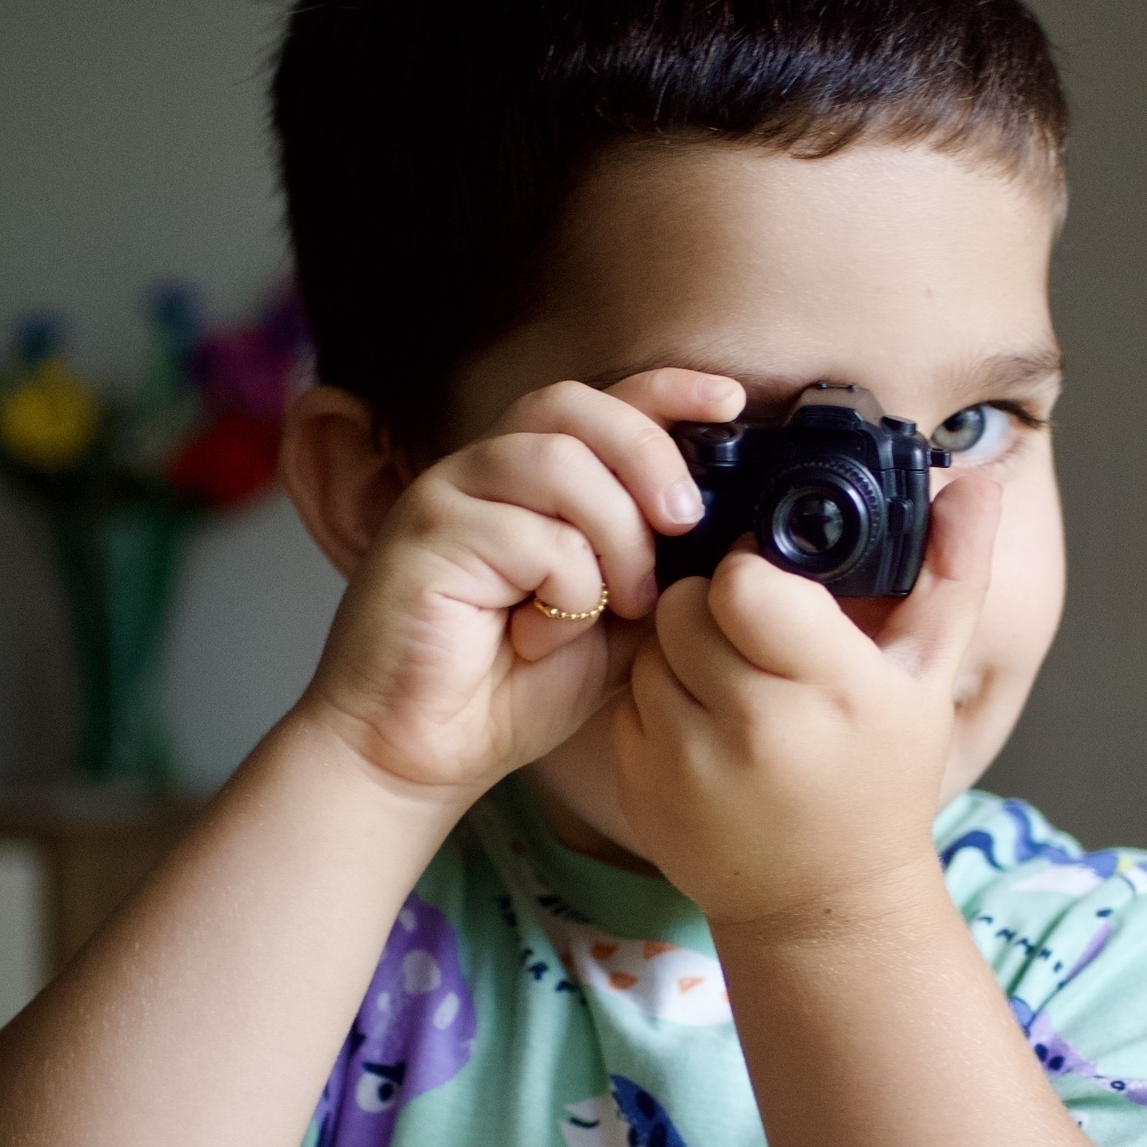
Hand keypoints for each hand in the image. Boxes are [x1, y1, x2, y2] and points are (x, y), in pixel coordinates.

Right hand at [302, 369, 743, 801]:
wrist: (415, 755)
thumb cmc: (506, 695)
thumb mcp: (612, 630)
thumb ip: (654, 571)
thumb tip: (724, 533)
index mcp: (526, 485)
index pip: (597, 402)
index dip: (666, 390)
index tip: (730, 401)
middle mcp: (483, 475)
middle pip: (575, 407)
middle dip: (648, 455)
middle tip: (684, 523)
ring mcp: (448, 497)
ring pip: (561, 462)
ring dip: (615, 534)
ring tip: (618, 604)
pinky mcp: (426, 534)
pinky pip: (532, 532)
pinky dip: (564, 588)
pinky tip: (541, 636)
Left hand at [612, 473, 1002, 929]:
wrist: (824, 904)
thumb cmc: (881, 780)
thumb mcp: (929, 679)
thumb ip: (951, 573)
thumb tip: (972, 480)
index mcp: (834, 690)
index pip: (744, 584)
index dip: (753, 572)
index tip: (777, 590)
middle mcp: (756, 729)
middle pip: (687, 606)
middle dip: (712, 606)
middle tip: (751, 637)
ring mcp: (688, 764)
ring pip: (651, 647)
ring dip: (680, 649)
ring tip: (730, 681)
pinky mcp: (641, 789)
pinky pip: (627, 698)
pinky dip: (656, 698)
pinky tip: (702, 726)